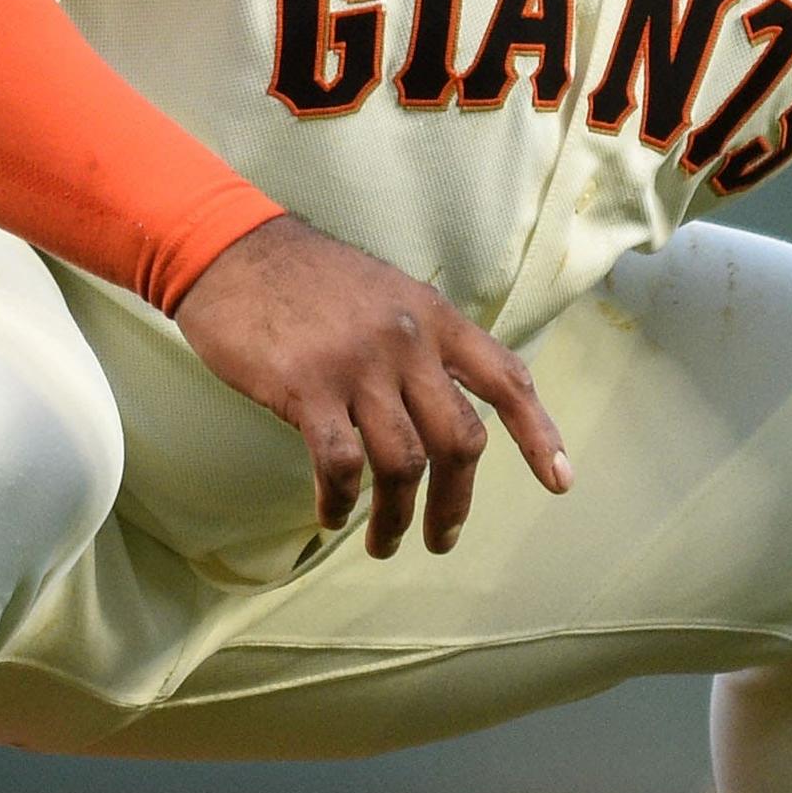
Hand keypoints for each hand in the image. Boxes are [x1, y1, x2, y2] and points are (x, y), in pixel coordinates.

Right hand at [174, 215, 570, 557]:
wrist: (232, 250)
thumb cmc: (306, 280)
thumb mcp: (387, 293)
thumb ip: (422, 342)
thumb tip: (445, 405)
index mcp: (435, 317)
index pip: (506, 379)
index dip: (538, 434)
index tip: (559, 482)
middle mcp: (409, 342)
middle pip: (459, 440)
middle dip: (456, 502)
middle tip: (441, 539)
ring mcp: (359, 365)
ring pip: (404, 463)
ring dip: (397, 518)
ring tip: (384, 542)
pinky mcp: (307, 387)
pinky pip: (342, 464)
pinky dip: (340, 501)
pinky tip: (332, 514)